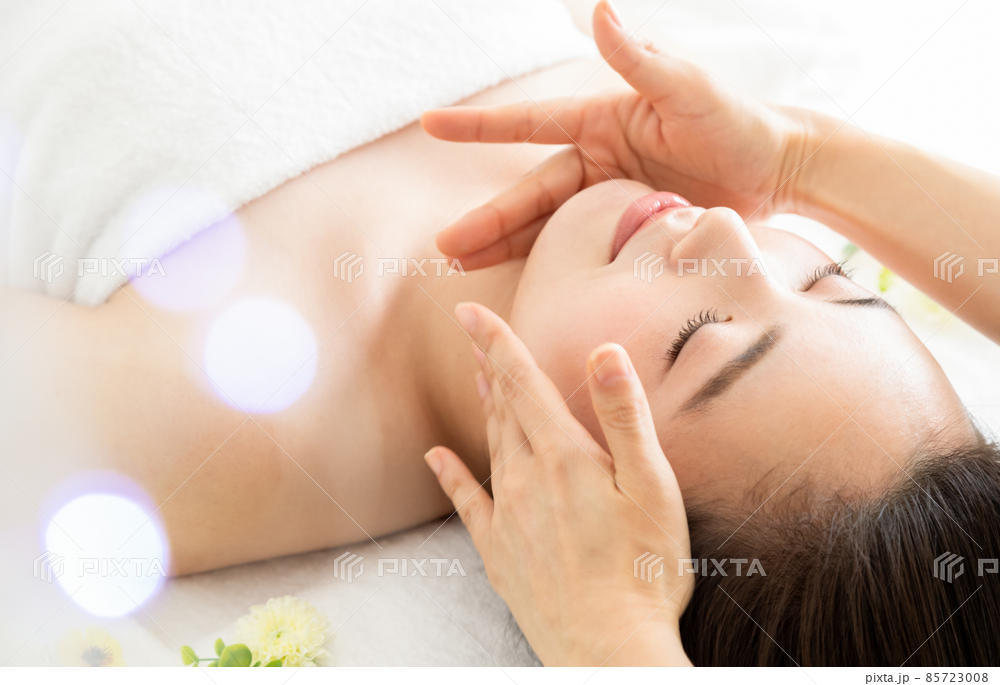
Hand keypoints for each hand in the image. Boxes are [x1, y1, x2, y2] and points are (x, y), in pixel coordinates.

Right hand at [421, 0, 806, 268]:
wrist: (780, 168)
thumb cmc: (738, 120)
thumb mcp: (689, 88)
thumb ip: (642, 59)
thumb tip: (599, 9)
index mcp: (603, 121)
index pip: (529, 124)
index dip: (479, 128)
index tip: (430, 125)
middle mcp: (599, 159)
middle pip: (532, 192)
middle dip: (489, 220)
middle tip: (447, 248)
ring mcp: (611, 195)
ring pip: (548, 224)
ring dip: (507, 246)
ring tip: (464, 268)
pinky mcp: (629, 227)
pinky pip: (580, 246)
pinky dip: (551, 261)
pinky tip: (521, 279)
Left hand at [424, 302, 692, 665]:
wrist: (607, 649)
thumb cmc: (643, 570)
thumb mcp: (651, 486)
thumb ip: (623, 416)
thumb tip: (603, 351)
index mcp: (564, 457)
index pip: (523, 383)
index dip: (497, 342)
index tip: (471, 311)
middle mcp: (526, 479)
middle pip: (503, 409)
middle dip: (490, 366)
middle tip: (472, 333)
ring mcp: (508, 517)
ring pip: (490, 446)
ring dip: (485, 408)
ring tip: (478, 378)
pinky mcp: (500, 553)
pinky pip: (468, 504)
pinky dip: (451, 476)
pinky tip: (436, 458)